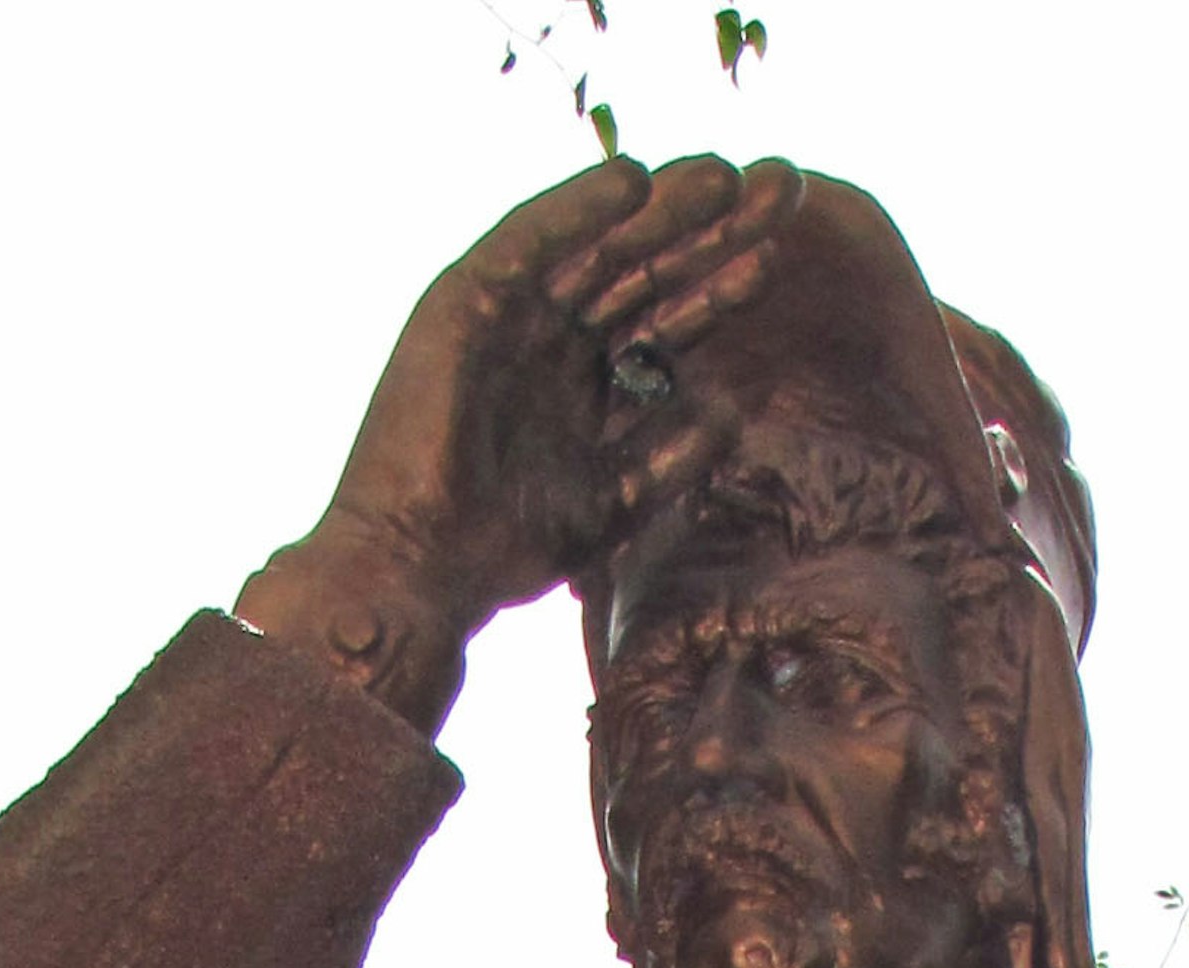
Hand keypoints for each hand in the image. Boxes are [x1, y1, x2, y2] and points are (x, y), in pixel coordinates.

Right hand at [238, 156, 793, 725]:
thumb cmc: (499, 552)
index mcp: (578, 382)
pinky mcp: (462, 303)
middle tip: (768, 191)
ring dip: (654, 209)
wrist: (415, 572)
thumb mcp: (612, 502)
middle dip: (702, 233)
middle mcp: (545, 338)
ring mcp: (504, 316)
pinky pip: (527, 243)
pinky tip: (631, 181)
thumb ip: (670, 456)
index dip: (715, 286)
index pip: (659, 319)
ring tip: (721, 175)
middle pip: (638, 272)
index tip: (773, 255)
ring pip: (593, 248)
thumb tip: (735, 407)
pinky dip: (576, 210)